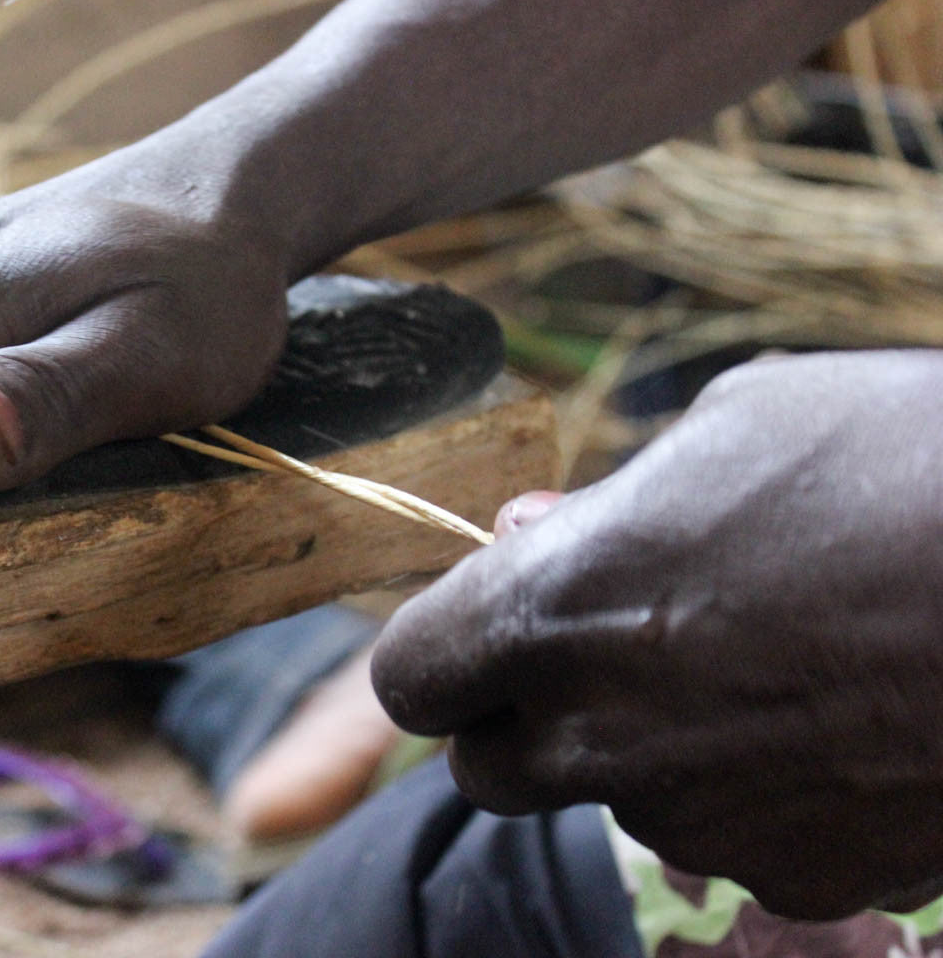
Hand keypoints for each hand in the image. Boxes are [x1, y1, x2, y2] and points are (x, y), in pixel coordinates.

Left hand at [370, 351, 942, 918]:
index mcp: (550, 615)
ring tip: (768, 662)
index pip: (414, 677)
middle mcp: (600, 739)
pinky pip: (736, 840)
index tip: (489, 629)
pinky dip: (758, 794)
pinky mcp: (800, 875)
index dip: (446, 654)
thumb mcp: (727, 431)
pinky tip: (835, 720)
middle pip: (490, 770)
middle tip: (609, 656)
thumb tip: (533, 537)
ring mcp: (699, 822)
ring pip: (622, 802)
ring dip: (653, 750)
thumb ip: (603, 508)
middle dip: (525, 720)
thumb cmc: (896, 463)